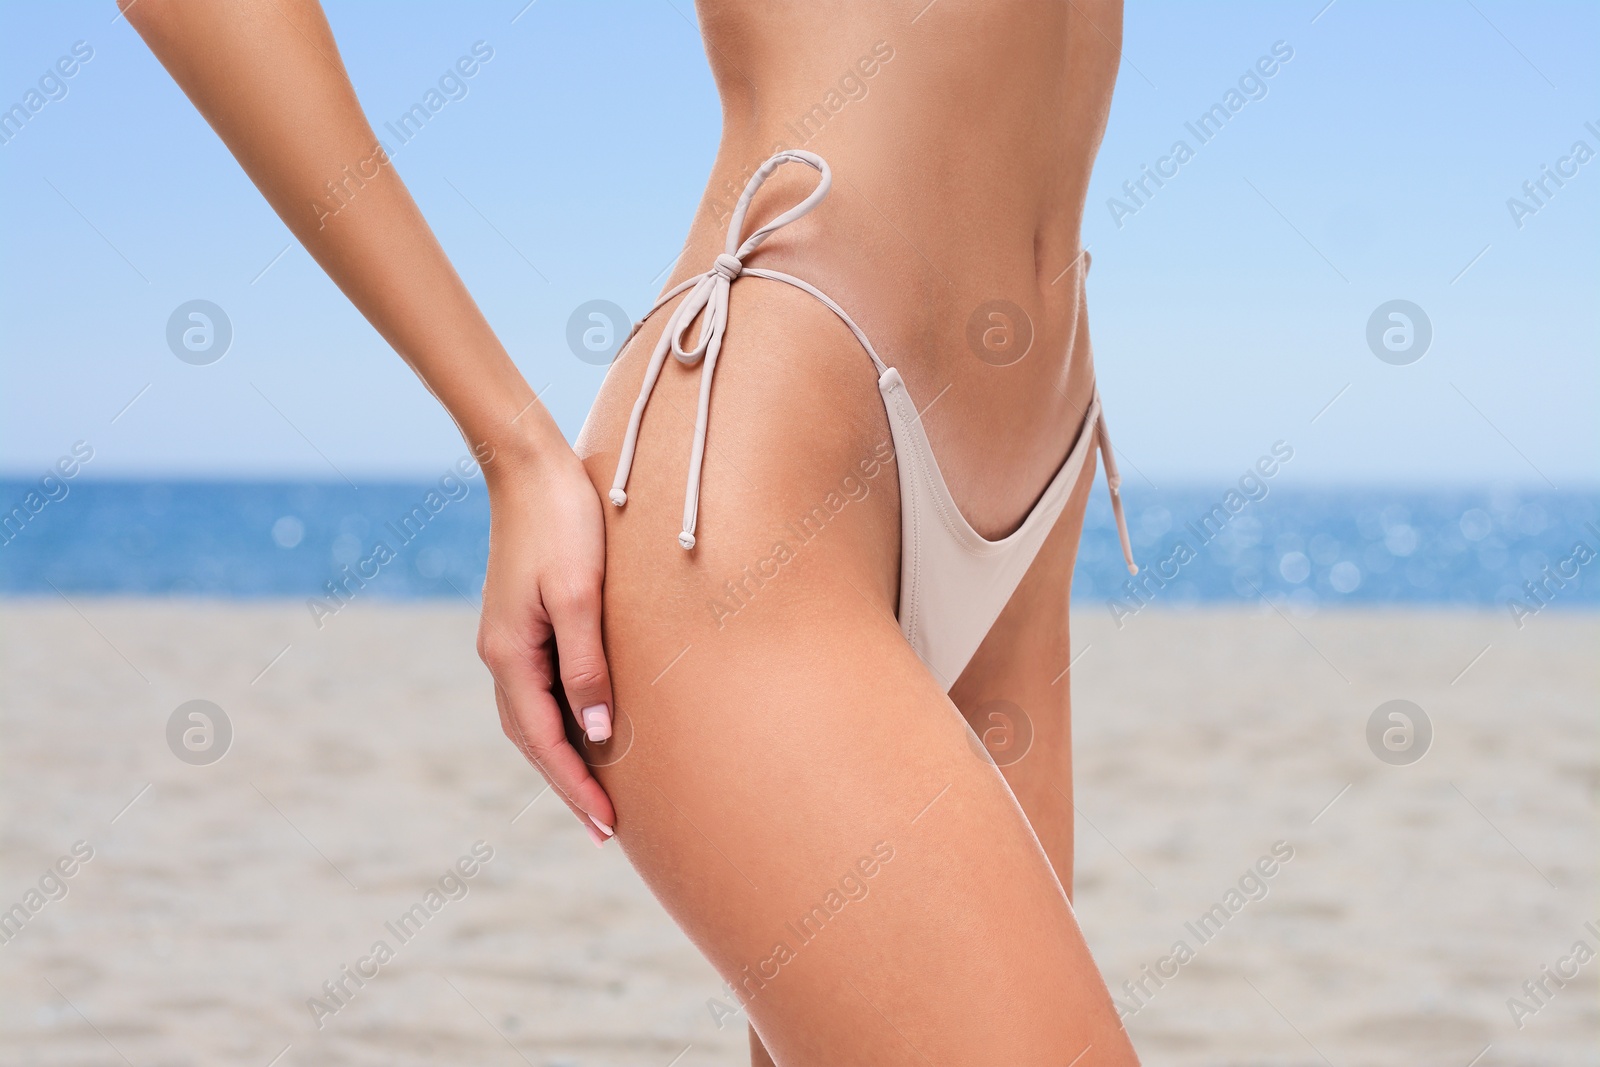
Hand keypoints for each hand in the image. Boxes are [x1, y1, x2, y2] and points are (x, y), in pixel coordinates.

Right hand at [476, 441, 616, 846]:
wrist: (530, 464)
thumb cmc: (564, 522)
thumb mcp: (581, 595)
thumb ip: (588, 663)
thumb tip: (597, 730)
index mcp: (509, 653)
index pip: (545, 741)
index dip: (577, 786)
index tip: (608, 825)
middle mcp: (500, 654)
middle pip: (533, 739)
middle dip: (568, 784)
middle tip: (606, 828)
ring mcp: (508, 637)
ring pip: (532, 716)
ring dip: (562, 756)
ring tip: (596, 791)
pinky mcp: (522, 620)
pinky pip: (538, 688)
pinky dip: (560, 720)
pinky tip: (585, 728)